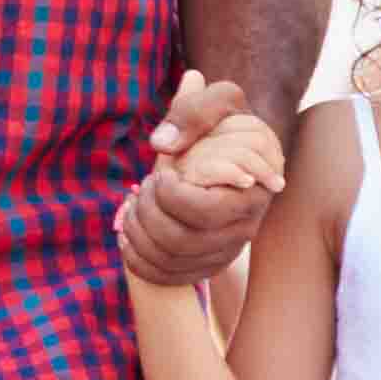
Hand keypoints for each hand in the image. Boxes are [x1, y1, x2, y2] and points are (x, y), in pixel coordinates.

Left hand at [116, 71, 268, 287]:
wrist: (229, 151)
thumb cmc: (223, 124)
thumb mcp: (219, 101)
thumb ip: (194, 110)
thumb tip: (162, 145)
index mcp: (252, 192)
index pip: (204, 212)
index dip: (170, 193)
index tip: (163, 170)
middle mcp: (244, 230)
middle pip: (180, 241)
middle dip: (148, 210)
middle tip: (145, 185)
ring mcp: (225, 252)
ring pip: (168, 260)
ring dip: (138, 230)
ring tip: (135, 202)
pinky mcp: (205, 265)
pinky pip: (164, 277)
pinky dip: (136, 258)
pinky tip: (128, 232)